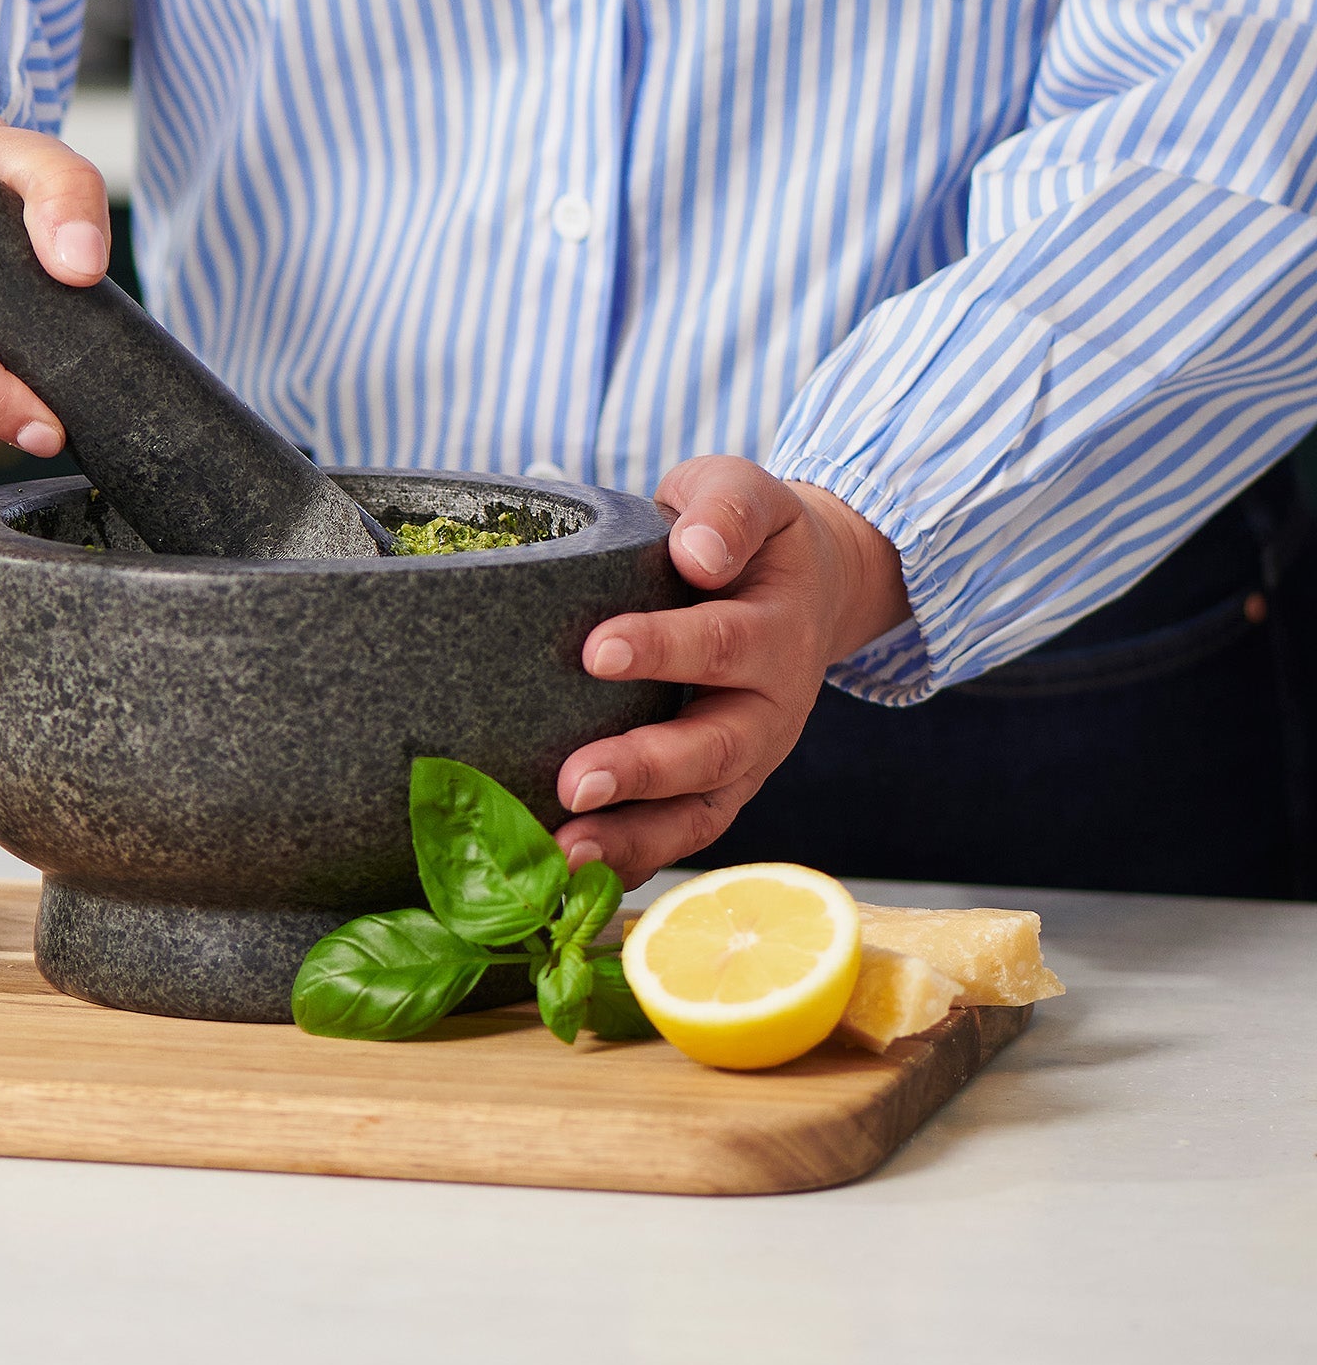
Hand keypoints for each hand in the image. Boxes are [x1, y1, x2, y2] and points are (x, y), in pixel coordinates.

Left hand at [555, 457, 909, 884]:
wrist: (800, 582)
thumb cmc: (745, 534)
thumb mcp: (743, 491)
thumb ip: (723, 509)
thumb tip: (698, 552)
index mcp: (777, 626)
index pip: (722, 640)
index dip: (663, 647)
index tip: (596, 650)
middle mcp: (772, 704)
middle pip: (715, 745)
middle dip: (644, 767)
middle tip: (575, 781)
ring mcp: (749, 757)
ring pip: (701, 810)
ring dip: (634, 836)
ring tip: (565, 852)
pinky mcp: (720, 791)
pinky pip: (682, 835)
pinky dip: (633, 860)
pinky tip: (571, 874)